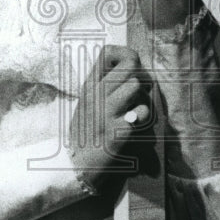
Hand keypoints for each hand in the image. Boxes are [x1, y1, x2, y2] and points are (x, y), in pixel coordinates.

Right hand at [67, 44, 151, 188]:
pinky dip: (143, 119)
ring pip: (136, 85)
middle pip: (130, 65)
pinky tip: (134, 127)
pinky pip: (142, 112)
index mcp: (89, 86)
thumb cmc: (84, 135)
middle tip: (137, 93)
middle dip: (140, 76)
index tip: (130, 67)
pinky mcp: (118, 130)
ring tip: (135, 111)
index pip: (107, 53)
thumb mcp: (85, 104)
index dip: (125, 54)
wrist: (75, 167)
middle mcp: (96, 94)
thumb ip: (101, 87)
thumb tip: (128, 71)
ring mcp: (106, 111)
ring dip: (142, 98)